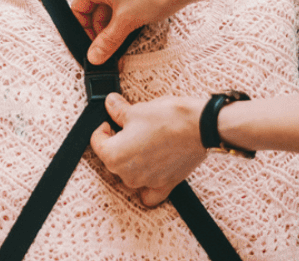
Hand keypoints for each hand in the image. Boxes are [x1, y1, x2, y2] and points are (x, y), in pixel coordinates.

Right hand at [70, 0, 193, 64]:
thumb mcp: (126, 22)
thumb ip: (107, 41)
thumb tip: (94, 56)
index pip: (78, 8)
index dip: (83, 29)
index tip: (92, 46)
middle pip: (95, 11)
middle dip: (102, 32)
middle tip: (110, 51)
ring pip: (111, 9)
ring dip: (115, 28)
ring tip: (123, 44)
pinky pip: (125, 4)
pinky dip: (126, 19)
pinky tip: (134, 31)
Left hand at [90, 92, 206, 206]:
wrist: (201, 127)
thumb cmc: (169, 119)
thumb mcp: (137, 110)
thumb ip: (118, 111)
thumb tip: (110, 104)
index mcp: (115, 156)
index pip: (97, 142)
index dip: (102, 127)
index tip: (110, 120)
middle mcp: (128, 174)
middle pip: (112, 159)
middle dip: (116, 143)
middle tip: (127, 127)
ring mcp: (146, 182)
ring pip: (128, 175)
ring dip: (131, 161)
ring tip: (143, 142)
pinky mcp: (165, 185)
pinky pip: (149, 193)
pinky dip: (146, 186)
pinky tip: (149, 173)